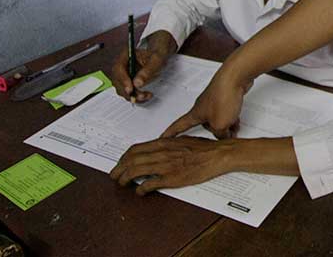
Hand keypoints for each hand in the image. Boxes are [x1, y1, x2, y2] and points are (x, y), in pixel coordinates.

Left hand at [109, 136, 232, 194]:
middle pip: (132, 159)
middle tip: (114, 175)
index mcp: (164, 143)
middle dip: (119, 168)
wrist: (218, 155)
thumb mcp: (182, 140)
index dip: (124, 157)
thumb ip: (168, 144)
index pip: (136, 149)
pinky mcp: (173, 178)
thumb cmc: (204, 148)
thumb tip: (157, 148)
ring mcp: (166, 165)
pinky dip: (141, 188)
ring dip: (125, 178)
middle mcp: (162, 152)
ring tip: (121, 183)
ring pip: (136, 170)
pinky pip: (150, 183)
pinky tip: (139, 191)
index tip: (120, 163)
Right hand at [111, 30, 177, 102]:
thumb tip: (137, 83)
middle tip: (140, 96)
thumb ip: (148, 70)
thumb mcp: (156, 60)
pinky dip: (135, 97)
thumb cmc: (157, 55)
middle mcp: (121, 66)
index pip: (119, 68)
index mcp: (126, 55)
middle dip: (128, 91)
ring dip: (132, 96)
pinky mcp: (127, 83)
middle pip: (118, 81)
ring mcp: (123, 75)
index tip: (130, 89)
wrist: (158, 57)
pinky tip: (145, 96)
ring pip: (122, 89)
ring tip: (146, 96)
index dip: (123, 80)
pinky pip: (127, 92)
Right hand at [160, 66, 252, 139]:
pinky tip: (237, 120)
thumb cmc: (223, 96)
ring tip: (234, 128)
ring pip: (218, 120)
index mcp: (195, 114)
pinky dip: (232, 118)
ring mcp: (214, 101)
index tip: (162, 139)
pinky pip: (226, 113)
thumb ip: (220, 135)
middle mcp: (202, 107)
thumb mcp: (219, 125)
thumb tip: (224, 136)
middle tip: (223, 136)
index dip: (170, 134)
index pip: (178, 126)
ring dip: (226, 125)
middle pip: (204, 126)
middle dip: (214, 132)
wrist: (236, 77)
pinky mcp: (225, 97)